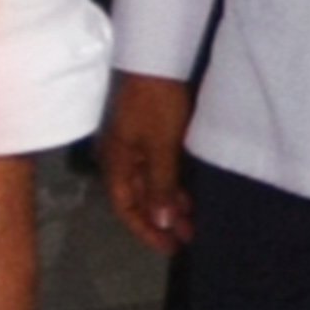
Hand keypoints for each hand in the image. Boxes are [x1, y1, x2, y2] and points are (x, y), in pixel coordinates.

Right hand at [99, 73, 194, 254]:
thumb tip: (160, 222)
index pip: (127, 208)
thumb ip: (160, 186)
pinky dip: (173, 186)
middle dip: (161, 221)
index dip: (146, 230)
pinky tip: (188, 198)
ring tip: (192, 224)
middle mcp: (123, 160)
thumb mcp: (160, 148)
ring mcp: (137, 148)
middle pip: (140, 200)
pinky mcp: (152, 137)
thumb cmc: (156, 105)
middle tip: (185, 239)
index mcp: (116, 164)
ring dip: (170, 206)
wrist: (158, 62)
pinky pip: (160, 171)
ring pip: (152, 187)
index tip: (168, 247)